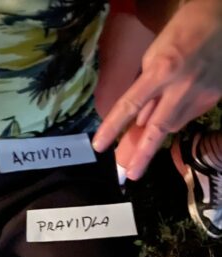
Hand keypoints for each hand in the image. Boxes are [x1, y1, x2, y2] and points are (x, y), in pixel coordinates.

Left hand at [93, 0, 221, 179]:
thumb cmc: (184, 29)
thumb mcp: (155, 52)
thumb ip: (146, 86)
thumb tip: (138, 119)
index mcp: (161, 71)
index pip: (130, 105)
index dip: (112, 128)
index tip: (99, 146)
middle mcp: (181, 87)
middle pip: (157, 128)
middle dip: (143, 154)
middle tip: (131, 174)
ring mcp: (201, 94)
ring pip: (173, 125)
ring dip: (157, 133)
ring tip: (144, 142)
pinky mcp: (214, 98)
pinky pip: (187, 116)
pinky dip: (174, 117)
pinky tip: (172, 108)